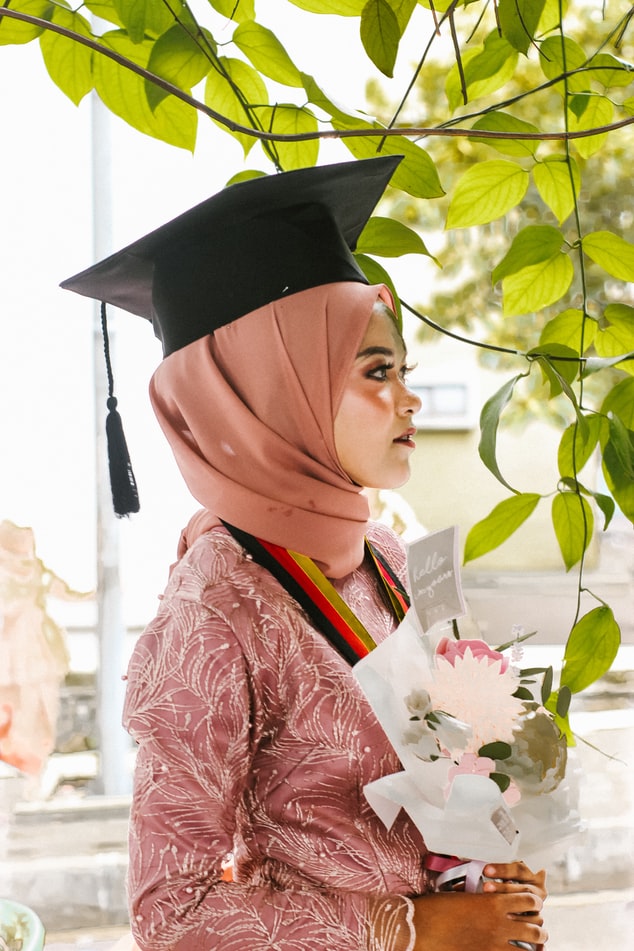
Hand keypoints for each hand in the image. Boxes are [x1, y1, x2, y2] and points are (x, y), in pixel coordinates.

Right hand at [412, 861, 547, 950]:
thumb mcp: (463, 896)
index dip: (535, 903)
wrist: (420, 927)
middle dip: (540, 930)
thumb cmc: (436, 907)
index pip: (529, 899)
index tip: (534, 905)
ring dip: (533, 948)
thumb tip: (488, 897)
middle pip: (535, 928)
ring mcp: (494, 944)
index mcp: (493, 902)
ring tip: (533, 948)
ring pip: (529, 949)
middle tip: (538, 932)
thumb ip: (481, 898)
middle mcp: (499, 924)